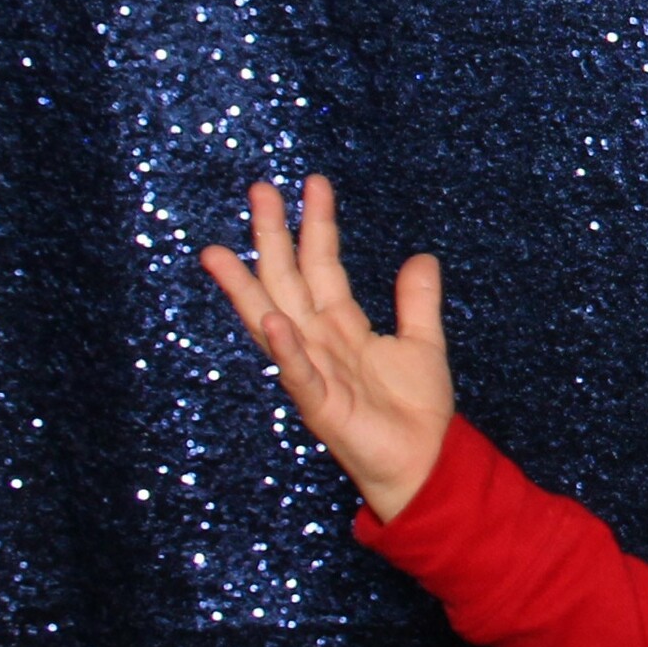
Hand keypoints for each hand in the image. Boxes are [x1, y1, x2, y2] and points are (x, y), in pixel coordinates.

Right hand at [198, 176, 454, 519]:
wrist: (425, 462)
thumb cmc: (415, 410)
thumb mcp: (423, 342)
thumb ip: (417, 301)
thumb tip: (421, 256)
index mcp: (340, 326)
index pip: (322, 265)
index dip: (317, 226)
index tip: (313, 184)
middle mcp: (318, 343)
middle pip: (287, 282)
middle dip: (272, 237)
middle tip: (259, 190)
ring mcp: (314, 373)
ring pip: (274, 322)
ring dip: (249, 289)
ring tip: (222, 253)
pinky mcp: (322, 407)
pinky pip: (299, 375)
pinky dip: (286, 350)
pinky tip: (273, 323)